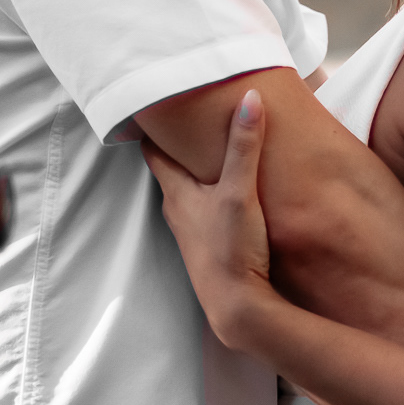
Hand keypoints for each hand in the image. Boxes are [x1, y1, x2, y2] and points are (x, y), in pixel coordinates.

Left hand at [143, 88, 278, 348]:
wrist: (237, 307)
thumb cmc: (231, 248)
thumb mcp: (239, 191)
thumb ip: (244, 145)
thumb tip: (250, 97)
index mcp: (176, 192)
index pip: (154, 150)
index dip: (153, 127)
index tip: (154, 104)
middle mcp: (177, 210)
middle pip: (172, 168)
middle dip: (180, 144)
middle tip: (191, 116)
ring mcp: (191, 230)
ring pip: (189, 190)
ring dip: (197, 170)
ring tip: (213, 147)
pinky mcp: (208, 245)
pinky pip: (204, 208)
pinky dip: (211, 192)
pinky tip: (230, 190)